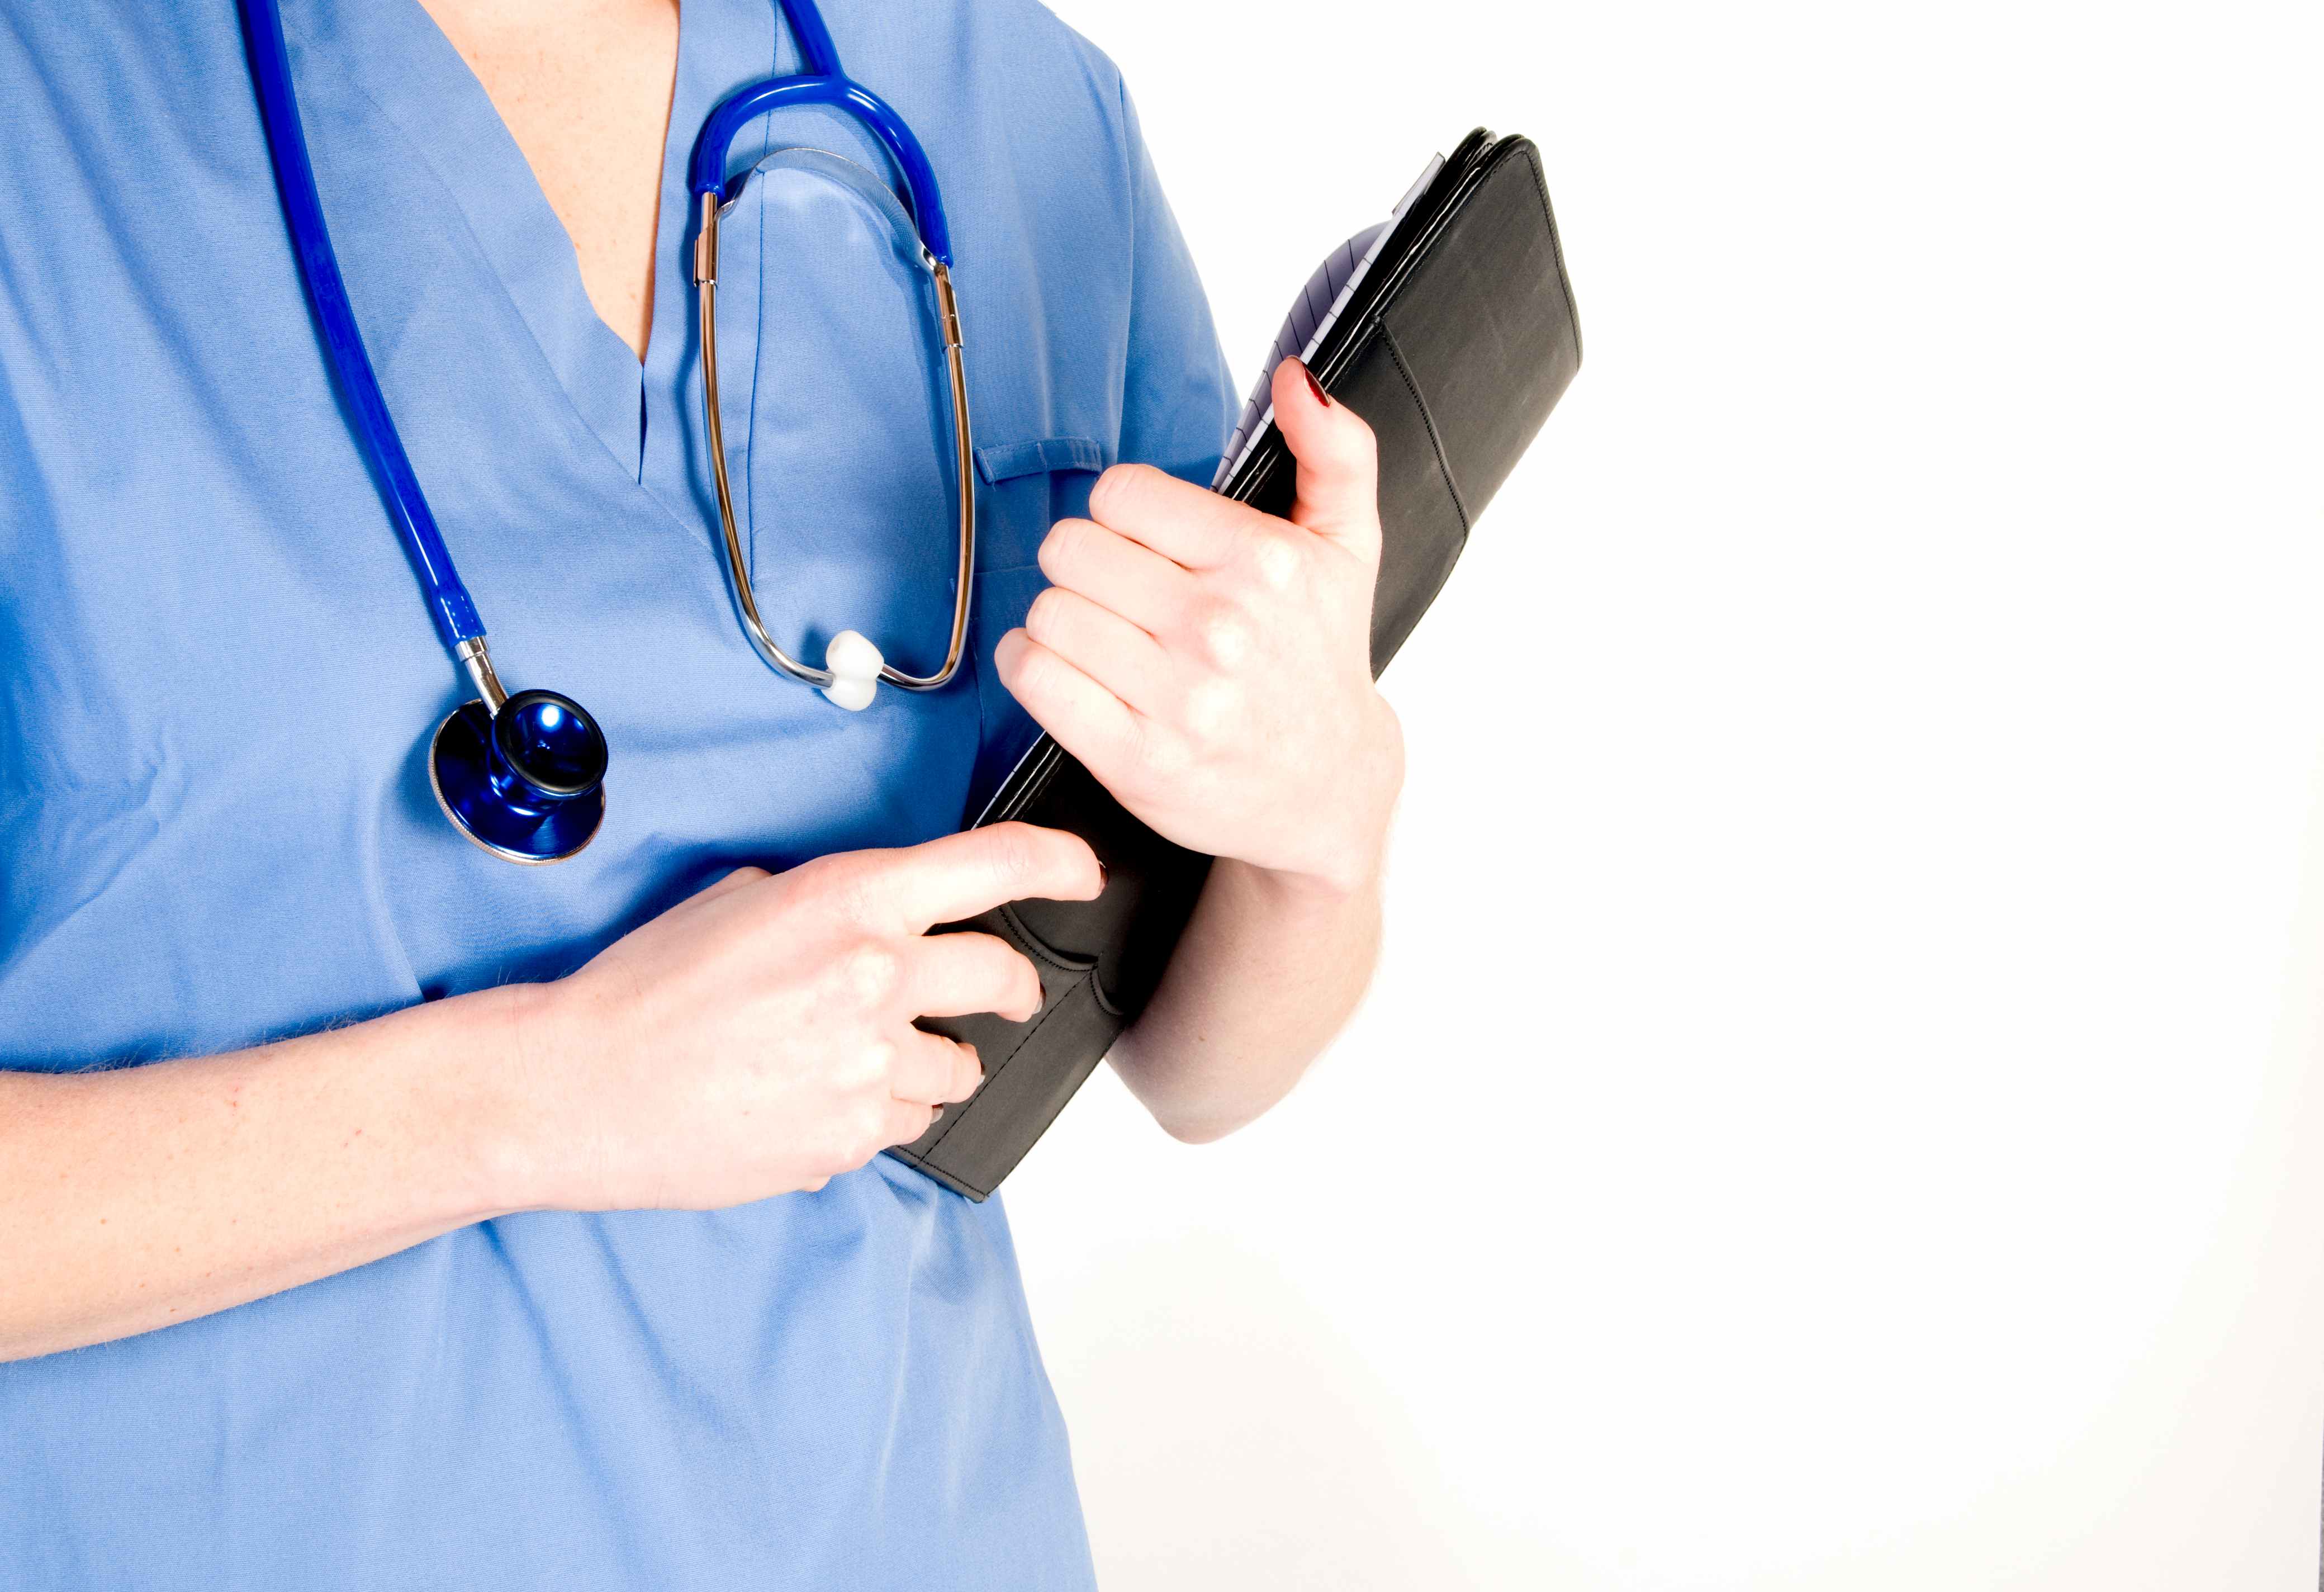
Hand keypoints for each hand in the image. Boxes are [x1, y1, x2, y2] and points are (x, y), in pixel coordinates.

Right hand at [503, 823, 1103, 1209]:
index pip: (996, 865)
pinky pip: (906, 1124)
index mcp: (852, 899)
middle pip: (1004, 979)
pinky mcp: (851, 1137)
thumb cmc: (646, 988)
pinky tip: (816, 1100)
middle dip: (1009, 988)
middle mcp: (875, 975)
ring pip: (958, 1066)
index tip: (1081, 874)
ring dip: (931, 1062)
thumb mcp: (744, 899)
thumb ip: (834, 904)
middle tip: (994, 994)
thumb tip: (885, 918)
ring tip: (858, 1058)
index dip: (1059, 864)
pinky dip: (879, 1114)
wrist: (580, 1084)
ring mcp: (869, 1064)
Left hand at [996, 359, 1403, 897]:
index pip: (1121, 494)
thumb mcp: (1349, 546)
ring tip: (1094, 632)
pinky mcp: (1136, 758)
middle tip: (1113, 589)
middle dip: (1083, 563)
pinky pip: (1035, 679)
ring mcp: (1177, 698)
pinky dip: (1032, 666)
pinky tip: (1066, 669)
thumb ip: (1335, 450)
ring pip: (1048, 613)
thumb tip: (1293, 377)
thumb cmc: (1321, 658)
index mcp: (1264, 562)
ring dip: (1057, 619)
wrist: (1328, 787)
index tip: (1143, 542)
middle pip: (1071, 549)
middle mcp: (1220, 628)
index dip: (1120, 513)